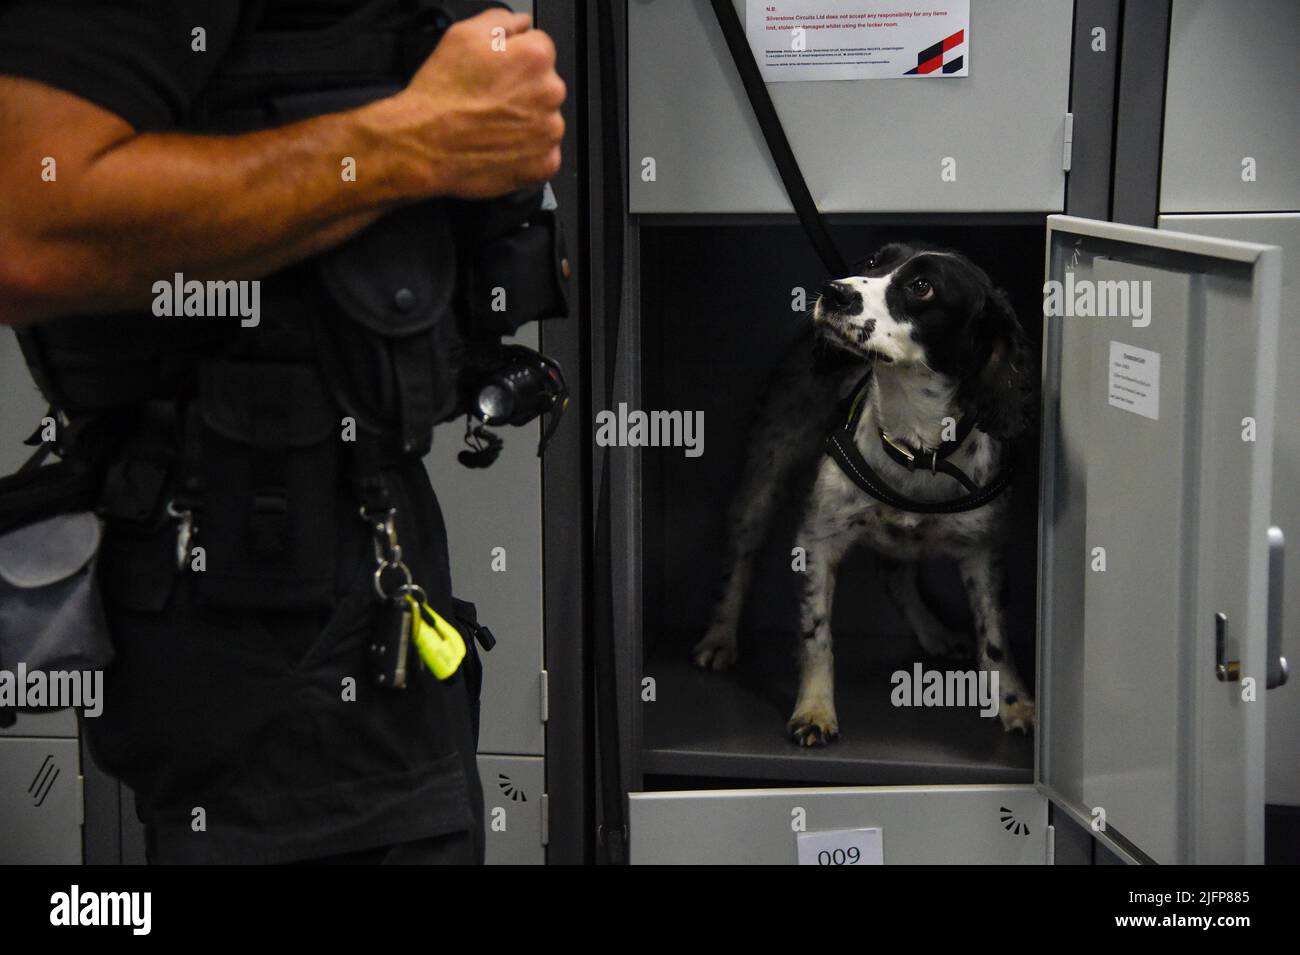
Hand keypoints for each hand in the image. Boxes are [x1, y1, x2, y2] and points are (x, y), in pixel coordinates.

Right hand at [391, 9, 565, 198]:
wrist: (426, 145)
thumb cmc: (442, 95)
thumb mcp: (464, 34)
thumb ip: (501, 21)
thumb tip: (519, 23)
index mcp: (535, 57)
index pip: (540, 48)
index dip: (515, 59)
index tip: (498, 72)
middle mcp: (550, 93)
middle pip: (544, 85)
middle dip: (522, 90)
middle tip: (489, 99)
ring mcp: (550, 131)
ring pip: (544, 119)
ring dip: (525, 120)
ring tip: (491, 123)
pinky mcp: (544, 163)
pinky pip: (543, 152)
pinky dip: (526, 151)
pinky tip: (500, 143)